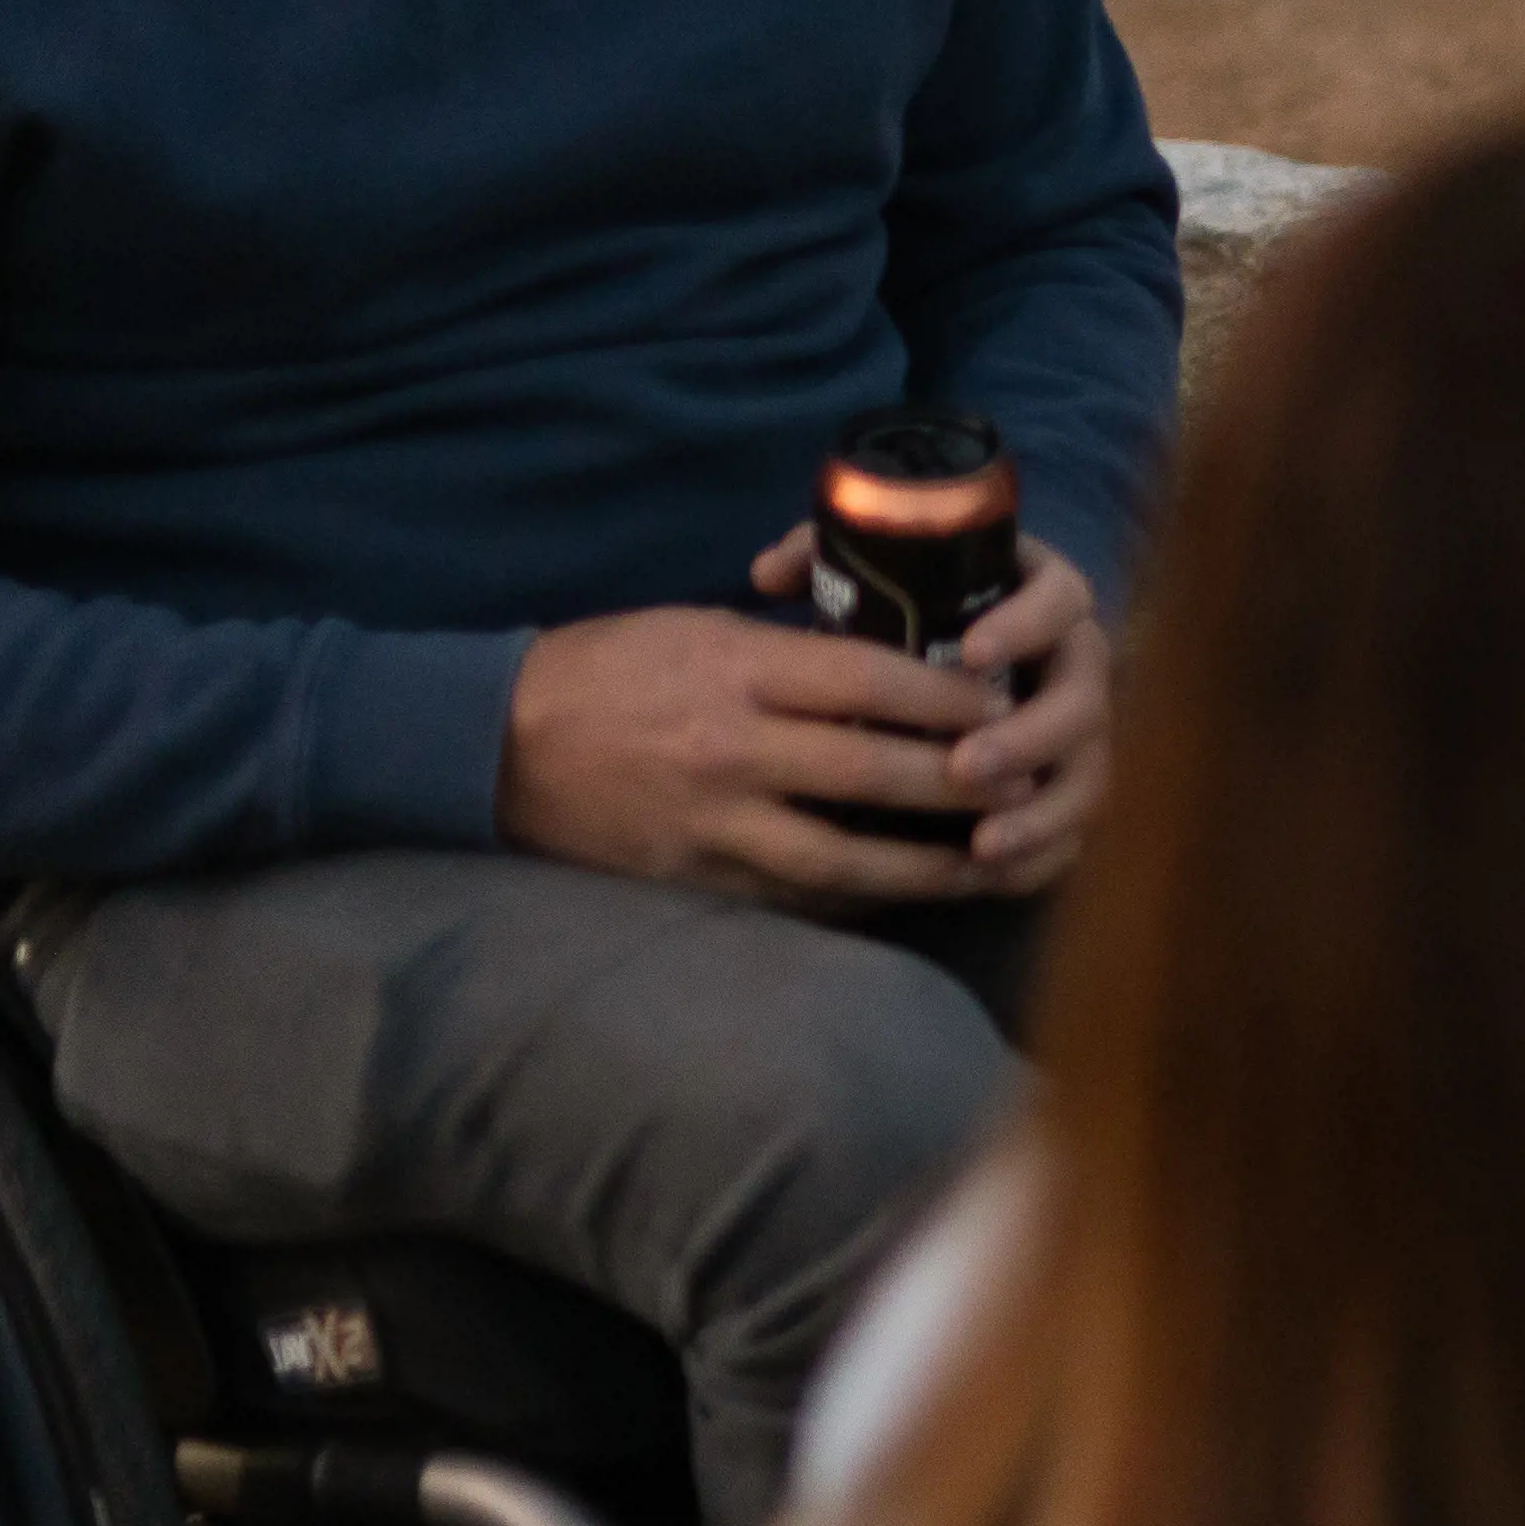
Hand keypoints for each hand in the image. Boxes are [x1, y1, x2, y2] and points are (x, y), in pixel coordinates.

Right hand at [508, 543, 1111, 906]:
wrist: (494, 744)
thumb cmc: (607, 668)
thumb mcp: (700, 628)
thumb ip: (791, 649)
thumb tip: (892, 661)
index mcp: (735, 670)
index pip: (868, 682)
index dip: (948, 698)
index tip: (1004, 700)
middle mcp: (731, 751)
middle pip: (874, 773)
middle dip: (963, 782)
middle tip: (1030, 782)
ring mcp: (714, 826)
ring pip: (847, 856)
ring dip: (930, 864)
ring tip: (997, 860)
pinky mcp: (696, 882)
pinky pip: (797, 898)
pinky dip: (860, 898)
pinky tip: (912, 896)